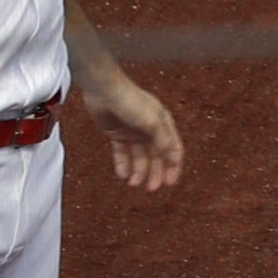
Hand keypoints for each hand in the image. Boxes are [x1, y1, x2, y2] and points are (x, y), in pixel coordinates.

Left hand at [82, 71, 183, 191]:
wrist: (103, 88)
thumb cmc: (130, 100)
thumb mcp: (152, 122)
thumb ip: (163, 141)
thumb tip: (174, 158)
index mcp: (163, 124)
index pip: (173, 150)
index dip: (173, 167)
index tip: (169, 183)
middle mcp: (150, 129)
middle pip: (155, 156)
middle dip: (154, 173)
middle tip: (151, 188)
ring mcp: (133, 132)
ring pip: (138, 156)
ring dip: (138, 171)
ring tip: (134, 183)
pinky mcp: (117, 133)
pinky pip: (122, 153)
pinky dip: (123, 164)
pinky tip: (122, 174)